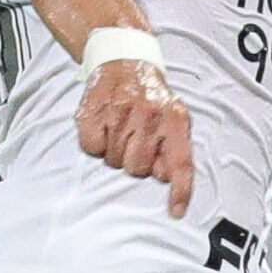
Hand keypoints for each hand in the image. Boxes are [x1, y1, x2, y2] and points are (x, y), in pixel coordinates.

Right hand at [76, 58, 194, 215]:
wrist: (123, 61)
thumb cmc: (152, 97)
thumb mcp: (174, 117)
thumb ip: (175, 148)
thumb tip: (166, 177)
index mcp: (175, 118)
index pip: (180, 162)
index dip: (179, 190)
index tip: (176, 211)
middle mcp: (149, 115)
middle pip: (138, 168)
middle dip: (136, 161)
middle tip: (135, 139)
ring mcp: (118, 113)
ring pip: (114, 162)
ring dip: (116, 152)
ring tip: (120, 128)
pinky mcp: (91, 114)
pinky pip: (92, 149)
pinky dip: (95, 143)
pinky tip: (104, 126)